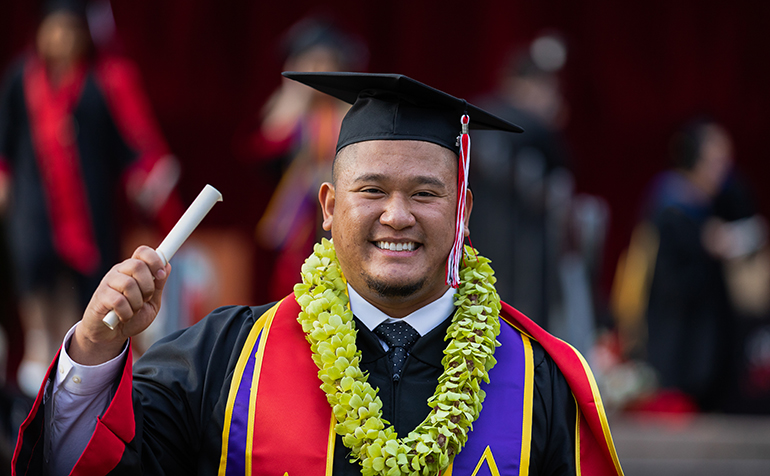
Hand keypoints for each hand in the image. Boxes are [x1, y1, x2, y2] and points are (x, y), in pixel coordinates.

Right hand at [70, 246, 170, 364]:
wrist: (111, 336)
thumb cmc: (132, 317)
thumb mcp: (152, 302)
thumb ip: (159, 286)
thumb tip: (167, 266)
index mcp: (133, 270)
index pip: (143, 252)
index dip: (155, 259)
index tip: (161, 275)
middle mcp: (119, 272)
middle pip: (137, 265)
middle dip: (148, 286)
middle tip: (146, 299)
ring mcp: (108, 283)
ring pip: (129, 284)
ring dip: (137, 302)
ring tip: (133, 310)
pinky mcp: (100, 297)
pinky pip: (118, 301)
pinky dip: (127, 312)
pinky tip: (124, 317)